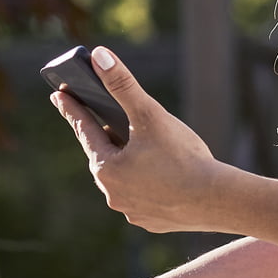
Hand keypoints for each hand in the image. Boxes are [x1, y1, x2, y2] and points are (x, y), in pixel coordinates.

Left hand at [51, 46, 234, 233]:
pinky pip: (142, 197)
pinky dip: (146, 183)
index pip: (84, 129)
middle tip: (101, 120)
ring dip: (125, 161)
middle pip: (103, 155)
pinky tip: (156, 175)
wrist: (218, 200)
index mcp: (106, 168)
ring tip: (134, 146)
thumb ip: (122, 85)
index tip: (59, 95)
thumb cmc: (183, 156)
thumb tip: (99, 56)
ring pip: (123, 178)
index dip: (72, 109)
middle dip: (103, 136)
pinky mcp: (152, 221)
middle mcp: (112, 194)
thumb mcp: (149, 114)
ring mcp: (132, 211)